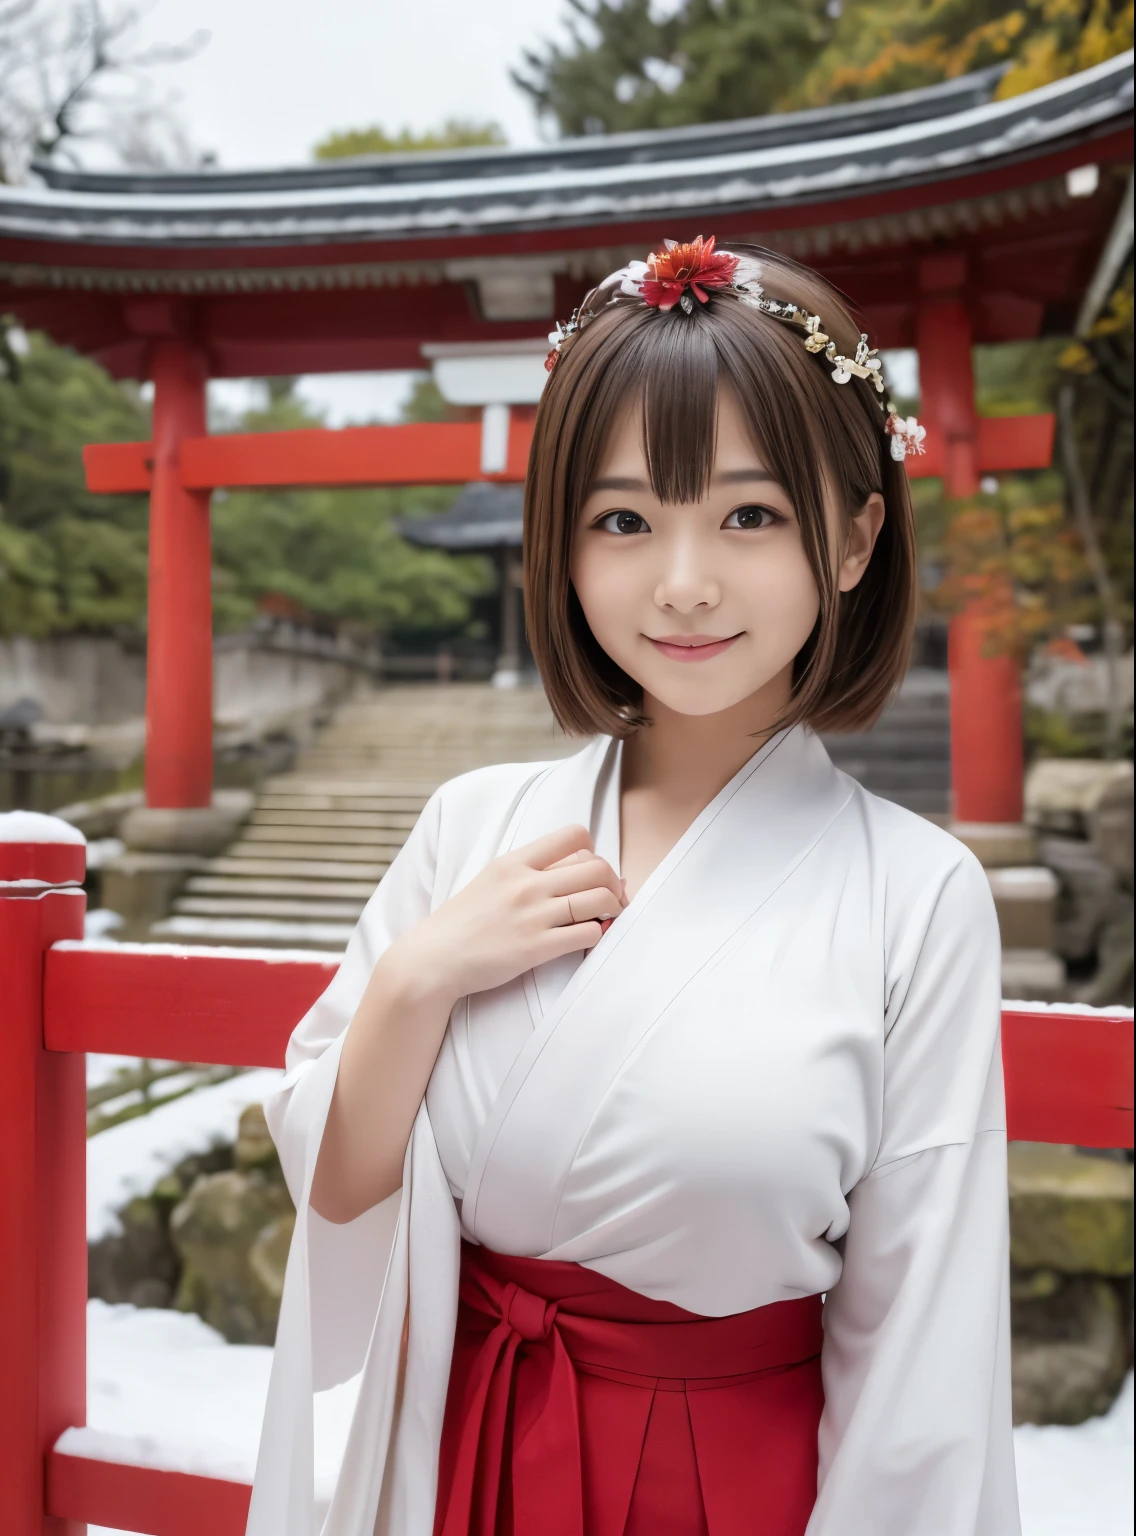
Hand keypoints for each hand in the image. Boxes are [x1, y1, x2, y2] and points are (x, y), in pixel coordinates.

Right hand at [384, 824, 625, 1005]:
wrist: (434, 958)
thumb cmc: (465, 921)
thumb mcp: (493, 881)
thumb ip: (533, 872)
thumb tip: (586, 867)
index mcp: (514, 861)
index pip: (574, 835)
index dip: (593, 851)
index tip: (589, 871)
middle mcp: (526, 883)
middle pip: (597, 867)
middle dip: (613, 882)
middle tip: (611, 897)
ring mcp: (533, 915)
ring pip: (600, 898)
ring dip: (613, 908)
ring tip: (607, 917)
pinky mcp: (536, 947)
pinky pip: (589, 933)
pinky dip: (599, 934)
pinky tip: (588, 937)